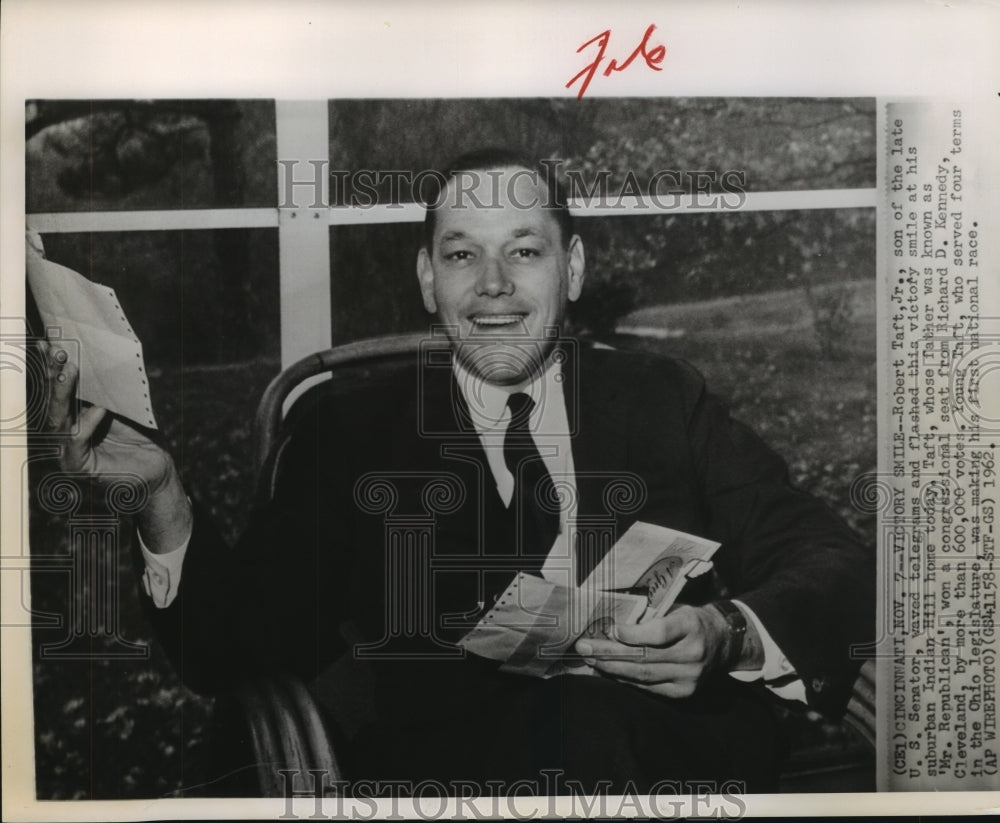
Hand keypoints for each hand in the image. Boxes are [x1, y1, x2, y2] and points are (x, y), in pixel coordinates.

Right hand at [39, 339, 191, 551]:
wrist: (158, 472)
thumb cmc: (141, 439)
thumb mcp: (123, 408)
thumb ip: (106, 391)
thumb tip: (97, 356)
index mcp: (73, 419)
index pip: (58, 390)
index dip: (53, 367)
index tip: (51, 341)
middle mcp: (64, 435)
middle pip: (53, 402)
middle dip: (54, 375)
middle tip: (59, 350)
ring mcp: (68, 453)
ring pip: (58, 420)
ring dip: (62, 393)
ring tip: (70, 370)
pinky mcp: (79, 467)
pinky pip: (78, 441)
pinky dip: (87, 422)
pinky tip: (99, 408)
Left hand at [574, 604, 747, 698]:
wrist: (724, 642)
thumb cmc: (691, 620)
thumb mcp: (677, 609)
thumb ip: (651, 617)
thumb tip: (611, 625)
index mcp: (691, 625)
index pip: (659, 633)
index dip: (632, 634)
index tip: (610, 629)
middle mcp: (692, 653)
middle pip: (645, 657)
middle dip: (609, 654)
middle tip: (584, 648)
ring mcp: (690, 676)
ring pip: (644, 675)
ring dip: (613, 669)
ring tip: (591, 661)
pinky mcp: (684, 691)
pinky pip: (649, 688)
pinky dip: (627, 680)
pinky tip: (610, 673)